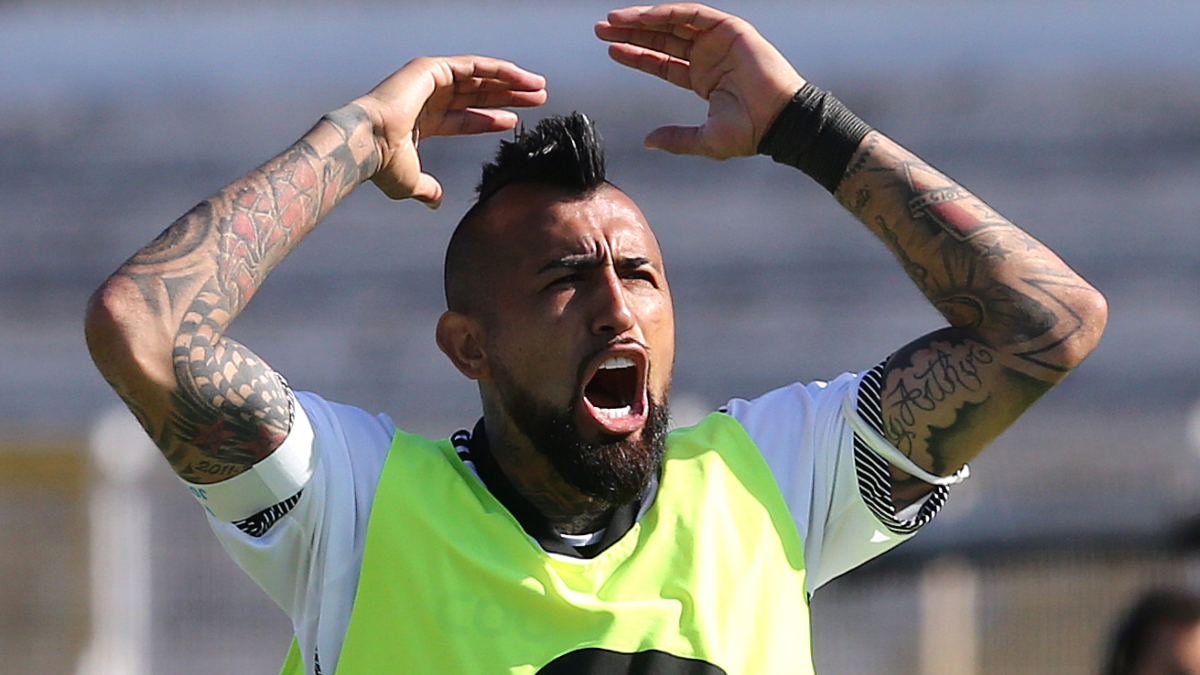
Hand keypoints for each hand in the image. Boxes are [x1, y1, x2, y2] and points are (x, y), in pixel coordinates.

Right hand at [354, 55, 546, 206]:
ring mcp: (429, 79)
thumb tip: (435, 202)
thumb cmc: (384, 165)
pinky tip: (522, 77)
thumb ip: (427, 190)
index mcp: (423, 120)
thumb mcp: (411, 182)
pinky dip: (500, 70)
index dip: (491, 119)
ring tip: (539, 87)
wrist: (367, 144)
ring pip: (480, 77)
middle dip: (508, 96)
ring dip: (511, 81)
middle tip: (537, 99)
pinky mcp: (432, 68)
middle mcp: (427, 96)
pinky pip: (474, 66)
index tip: (516, 121)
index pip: (465, 117)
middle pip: (477, 94)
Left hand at [596, 3, 804, 158]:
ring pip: (673, 24)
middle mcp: (709, 57)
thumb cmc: (750, 132)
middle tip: (601, 29)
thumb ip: (676, 139)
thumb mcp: (704, 140)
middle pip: (662, 39)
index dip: (636, 55)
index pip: (662, 62)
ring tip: (613, 21)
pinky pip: (693, 15)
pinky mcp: (730, 29)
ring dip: (643, 20)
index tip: (611, 50)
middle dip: (631, 32)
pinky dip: (668, 13)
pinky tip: (644, 17)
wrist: (780, 120)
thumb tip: (647, 141)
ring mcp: (719, 41)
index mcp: (703, 79)